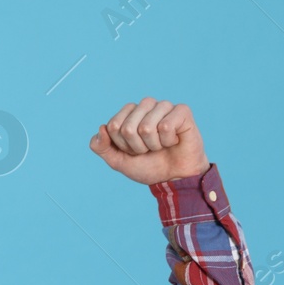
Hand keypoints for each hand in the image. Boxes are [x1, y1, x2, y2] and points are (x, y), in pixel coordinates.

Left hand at [88, 98, 208, 185]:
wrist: (174, 179)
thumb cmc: (148, 166)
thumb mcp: (118, 161)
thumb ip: (101, 147)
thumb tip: (101, 127)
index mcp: (129, 112)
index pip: (113, 126)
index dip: (123, 145)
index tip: (134, 151)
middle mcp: (145, 105)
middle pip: (128, 128)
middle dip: (137, 147)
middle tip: (149, 149)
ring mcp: (164, 106)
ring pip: (146, 127)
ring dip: (153, 145)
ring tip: (161, 146)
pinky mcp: (182, 111)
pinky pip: (166, 126)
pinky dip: (168, 141)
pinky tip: (174, 141)